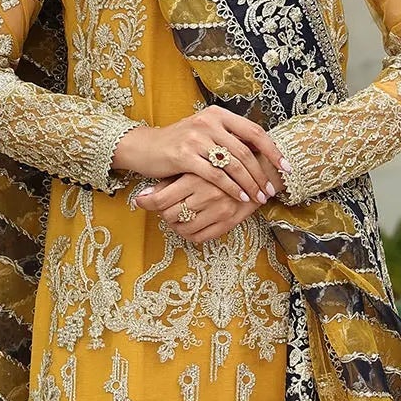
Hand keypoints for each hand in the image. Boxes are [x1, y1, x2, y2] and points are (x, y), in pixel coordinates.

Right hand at [111, 104, 289, 206]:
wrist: (145, 148)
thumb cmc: (179, 144)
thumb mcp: (205, 133)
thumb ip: (229, 138)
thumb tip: (262, 153)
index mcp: (218, 114)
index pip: (254, 131)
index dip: (273, 150)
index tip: (286, 167)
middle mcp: (208, 122)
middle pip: (245, 151)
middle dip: (262, 173)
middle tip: (272, 190)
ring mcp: (196, 138)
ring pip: (232, 164)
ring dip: (249, 183)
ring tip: (259, 197)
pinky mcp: (184, 156)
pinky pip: (215, 175)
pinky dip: (231, 188)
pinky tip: (240, 198)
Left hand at [136, 175, 262, 244]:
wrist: (259, 168)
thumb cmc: (223, 163)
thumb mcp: (196, 164)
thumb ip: (172, 179)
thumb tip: (145, 195)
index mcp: (196, 177)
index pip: (161, 199)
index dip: (146, 203)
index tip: (140, 201)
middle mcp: (207, 195)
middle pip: (169, 214)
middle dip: (162, 212)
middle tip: (162, 206)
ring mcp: (219, 211)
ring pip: (183, 228)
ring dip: (175, 224)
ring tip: (176, 215)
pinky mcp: (229, 222)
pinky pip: (200, 237)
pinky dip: (189, 233)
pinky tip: (188, 224)